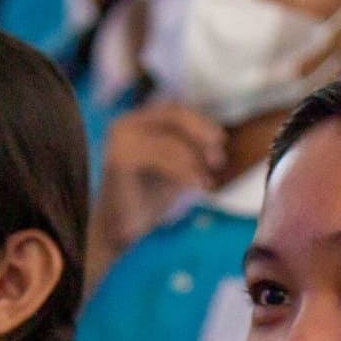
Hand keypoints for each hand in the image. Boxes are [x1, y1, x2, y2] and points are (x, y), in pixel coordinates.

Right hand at [94, 101, 227, 257]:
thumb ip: (191, 150)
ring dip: (195, 160)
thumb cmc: (147, 200)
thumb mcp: (176, 168)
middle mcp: (125, 123)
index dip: (201, 122)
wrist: (118, 230)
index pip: (175, 110)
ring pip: (170, 139)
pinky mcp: (119, 157)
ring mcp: (120, 138)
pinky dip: (184, 171)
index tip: (222, 142)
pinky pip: (162, 157)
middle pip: (173, 115)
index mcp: (137, 122)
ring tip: (207, 182)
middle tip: (218, 160)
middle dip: (201, 134)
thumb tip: (222, 139)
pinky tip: (198, 186)